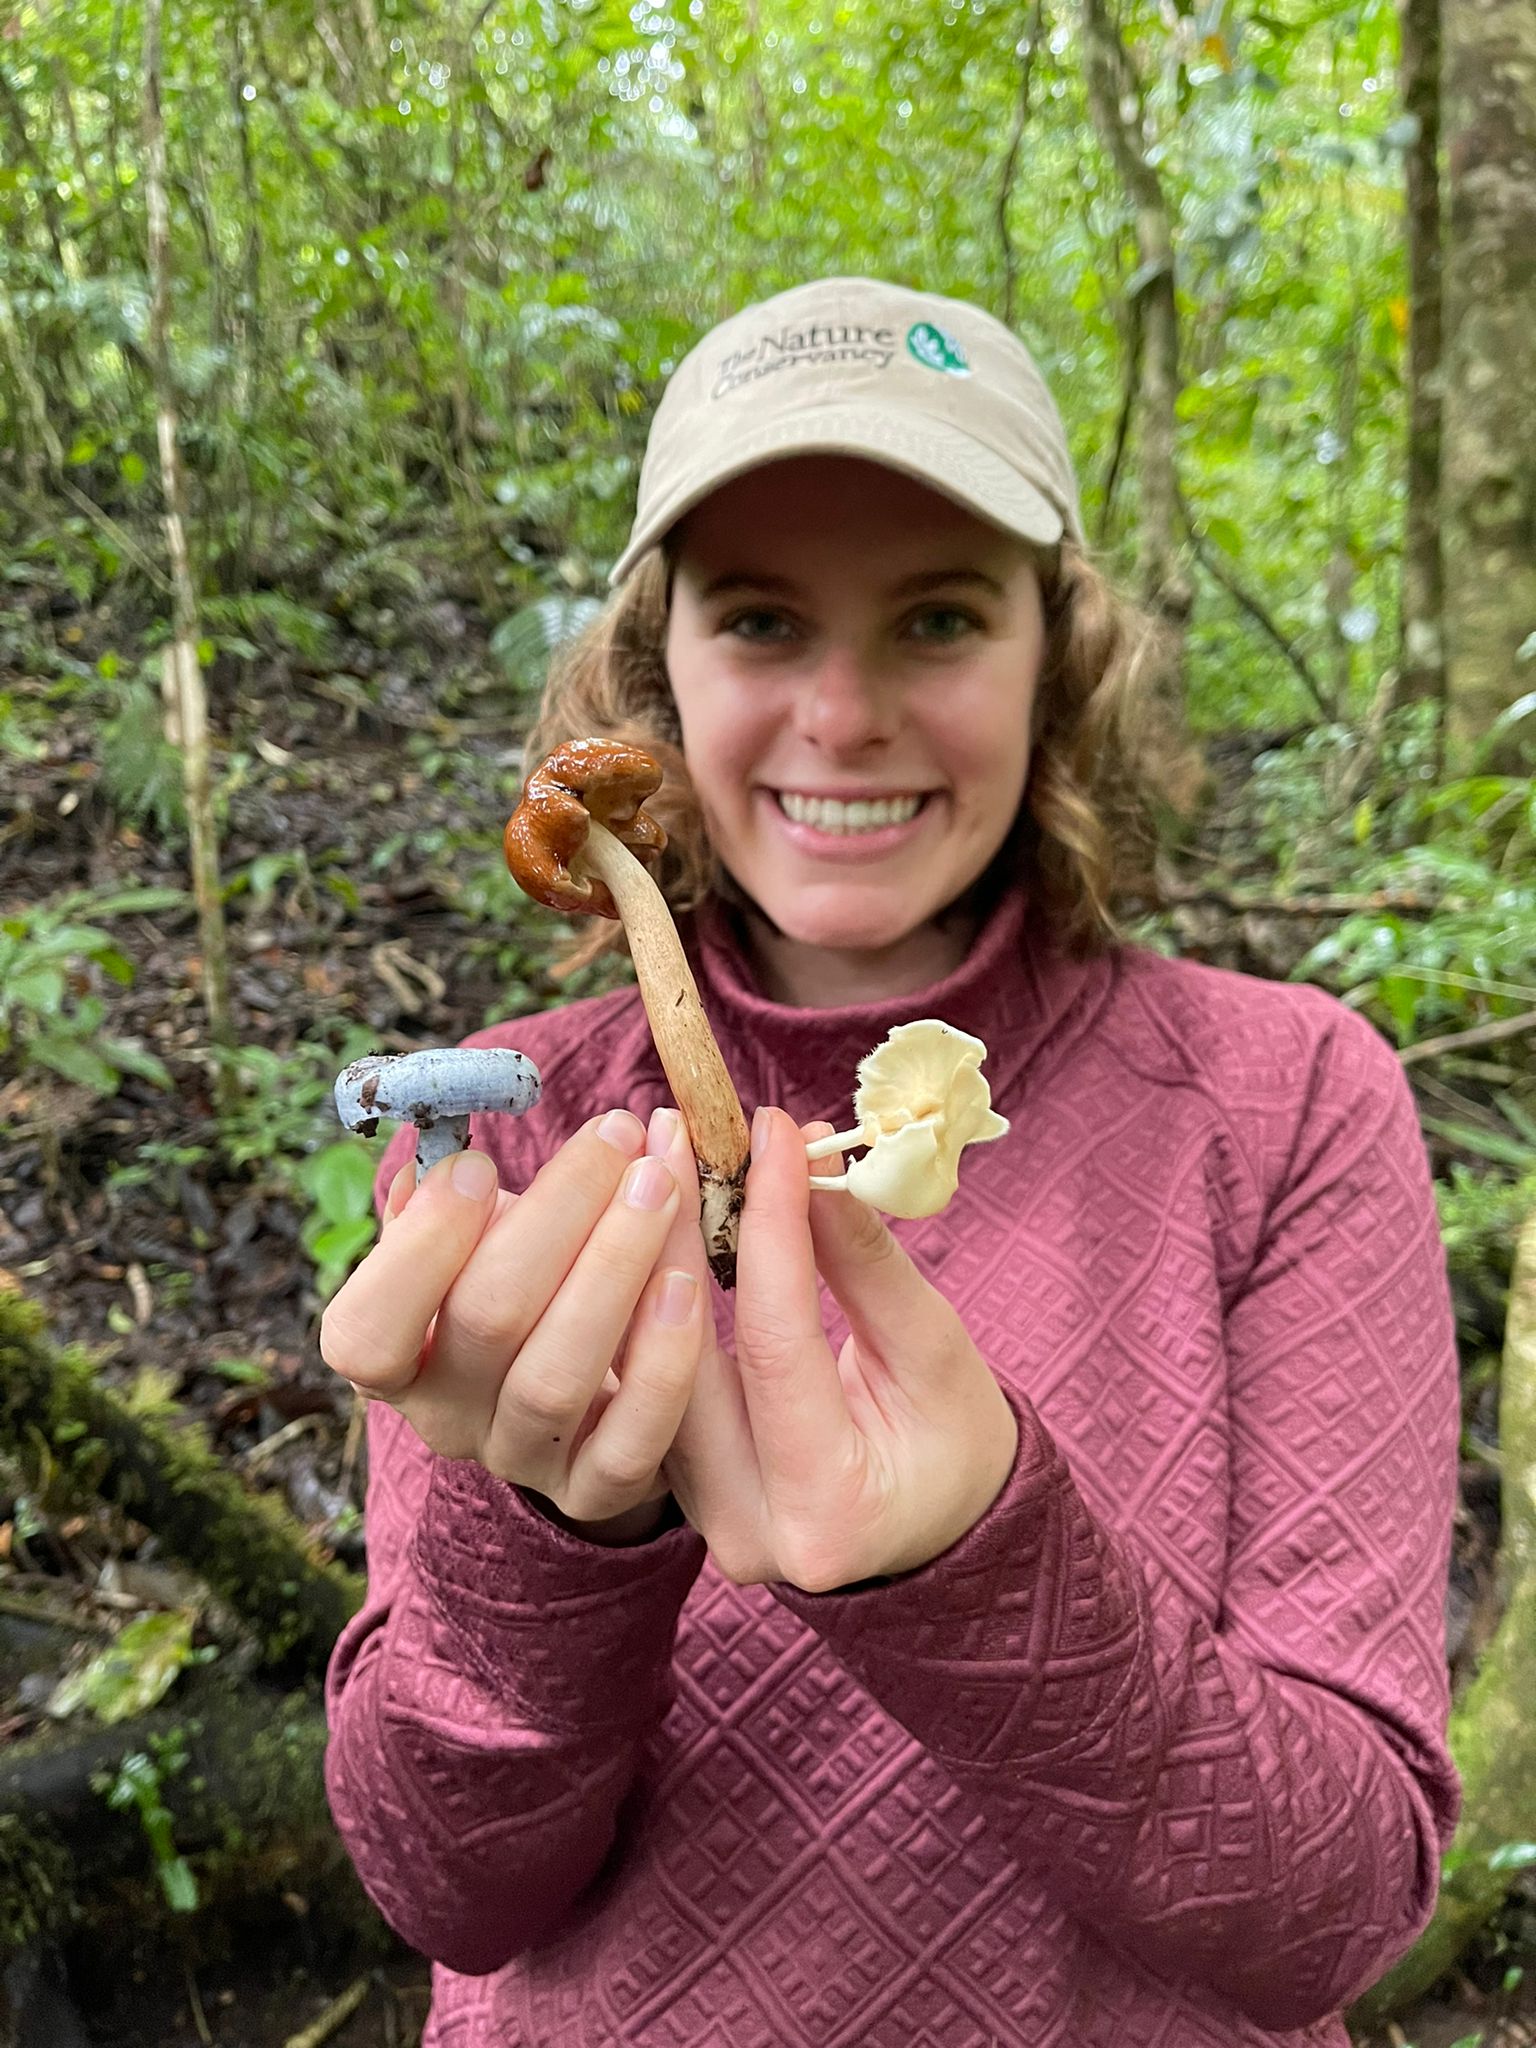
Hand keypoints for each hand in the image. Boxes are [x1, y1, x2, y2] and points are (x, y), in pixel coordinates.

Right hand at [318, 1109, 707, 1539]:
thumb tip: (442, 1151)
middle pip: (486, 1322)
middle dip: (558, 1213)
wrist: (582, 1381)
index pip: (365, 1331)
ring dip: (616, 1265)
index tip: (482, 1165)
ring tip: (659, 1182)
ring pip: (558, 1377)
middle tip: (617, 1134)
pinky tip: (688, 1283)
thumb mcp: (469, 1238)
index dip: (420, 1247)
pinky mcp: (596, 1491)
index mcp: (391, 1358)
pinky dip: (662, 1361)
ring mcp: (520, 1459)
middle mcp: (445, 1417)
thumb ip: (447, 1198)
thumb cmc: (519, 1277)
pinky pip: (631, 1442)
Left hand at [662, 1108, 1018, 1592]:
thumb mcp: (932, 1347)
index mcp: (830, 1510)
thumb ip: (863, 1262)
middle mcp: (750, 1531)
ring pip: (655, 1373)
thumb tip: (808, 1159)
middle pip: (691, 1361)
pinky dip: (653, 1301)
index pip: (780, 1342)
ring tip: (656, 1162)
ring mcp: (705, 1519)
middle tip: (678, 1132)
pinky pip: (653, 1386)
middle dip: (681, 1233)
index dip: (773, 1227)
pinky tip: (650, 1225)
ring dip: (653, 1259)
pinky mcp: (682, 1490)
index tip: (771, 1134)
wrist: (941, 1526)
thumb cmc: (954, 1439)